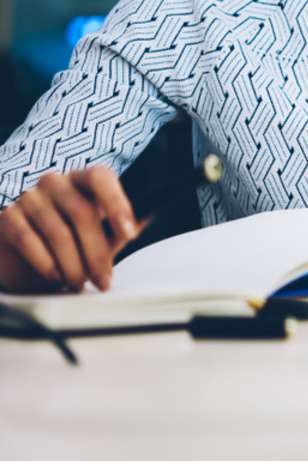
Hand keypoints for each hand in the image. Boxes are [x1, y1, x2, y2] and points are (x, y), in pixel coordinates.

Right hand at [0, 167, 140, 293]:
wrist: (22, 252)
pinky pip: (28, 240)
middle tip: (103, 280)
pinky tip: (56, 277)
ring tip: (80, 283)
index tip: (130, 234)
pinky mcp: (7, 217)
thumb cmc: (70, 238)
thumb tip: (141, 226)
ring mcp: (30, 197)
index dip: (117, 204)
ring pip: (58, 232)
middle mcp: (55, 182)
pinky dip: (46, 263)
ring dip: (73, 265)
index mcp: (83, 179)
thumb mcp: (99, 232)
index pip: (100, 178)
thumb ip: (119, 228)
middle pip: (82, 213)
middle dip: (97, 254)